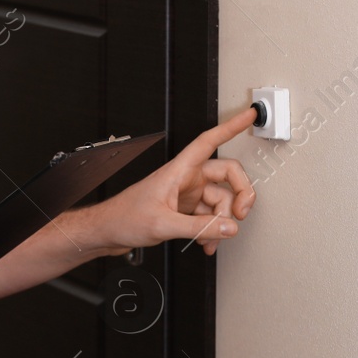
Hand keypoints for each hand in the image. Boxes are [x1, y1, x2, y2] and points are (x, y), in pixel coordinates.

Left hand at [85, 106, 258, 256]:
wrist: (107, 232)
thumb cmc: (124, 218)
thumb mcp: (162, 224)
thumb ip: (198, 228)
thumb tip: (228, 228)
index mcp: (179, 170)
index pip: (209, 141)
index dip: (231, 126)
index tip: (250, 115)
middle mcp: (186, 179)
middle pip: (226, 175)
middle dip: (239, 194)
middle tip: (240, 214)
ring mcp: (186, 195)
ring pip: (219, 200)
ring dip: (221, 221)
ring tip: (212, 239)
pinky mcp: (183, 210)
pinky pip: (208, 217)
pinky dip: (211, 230)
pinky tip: (206, 242)